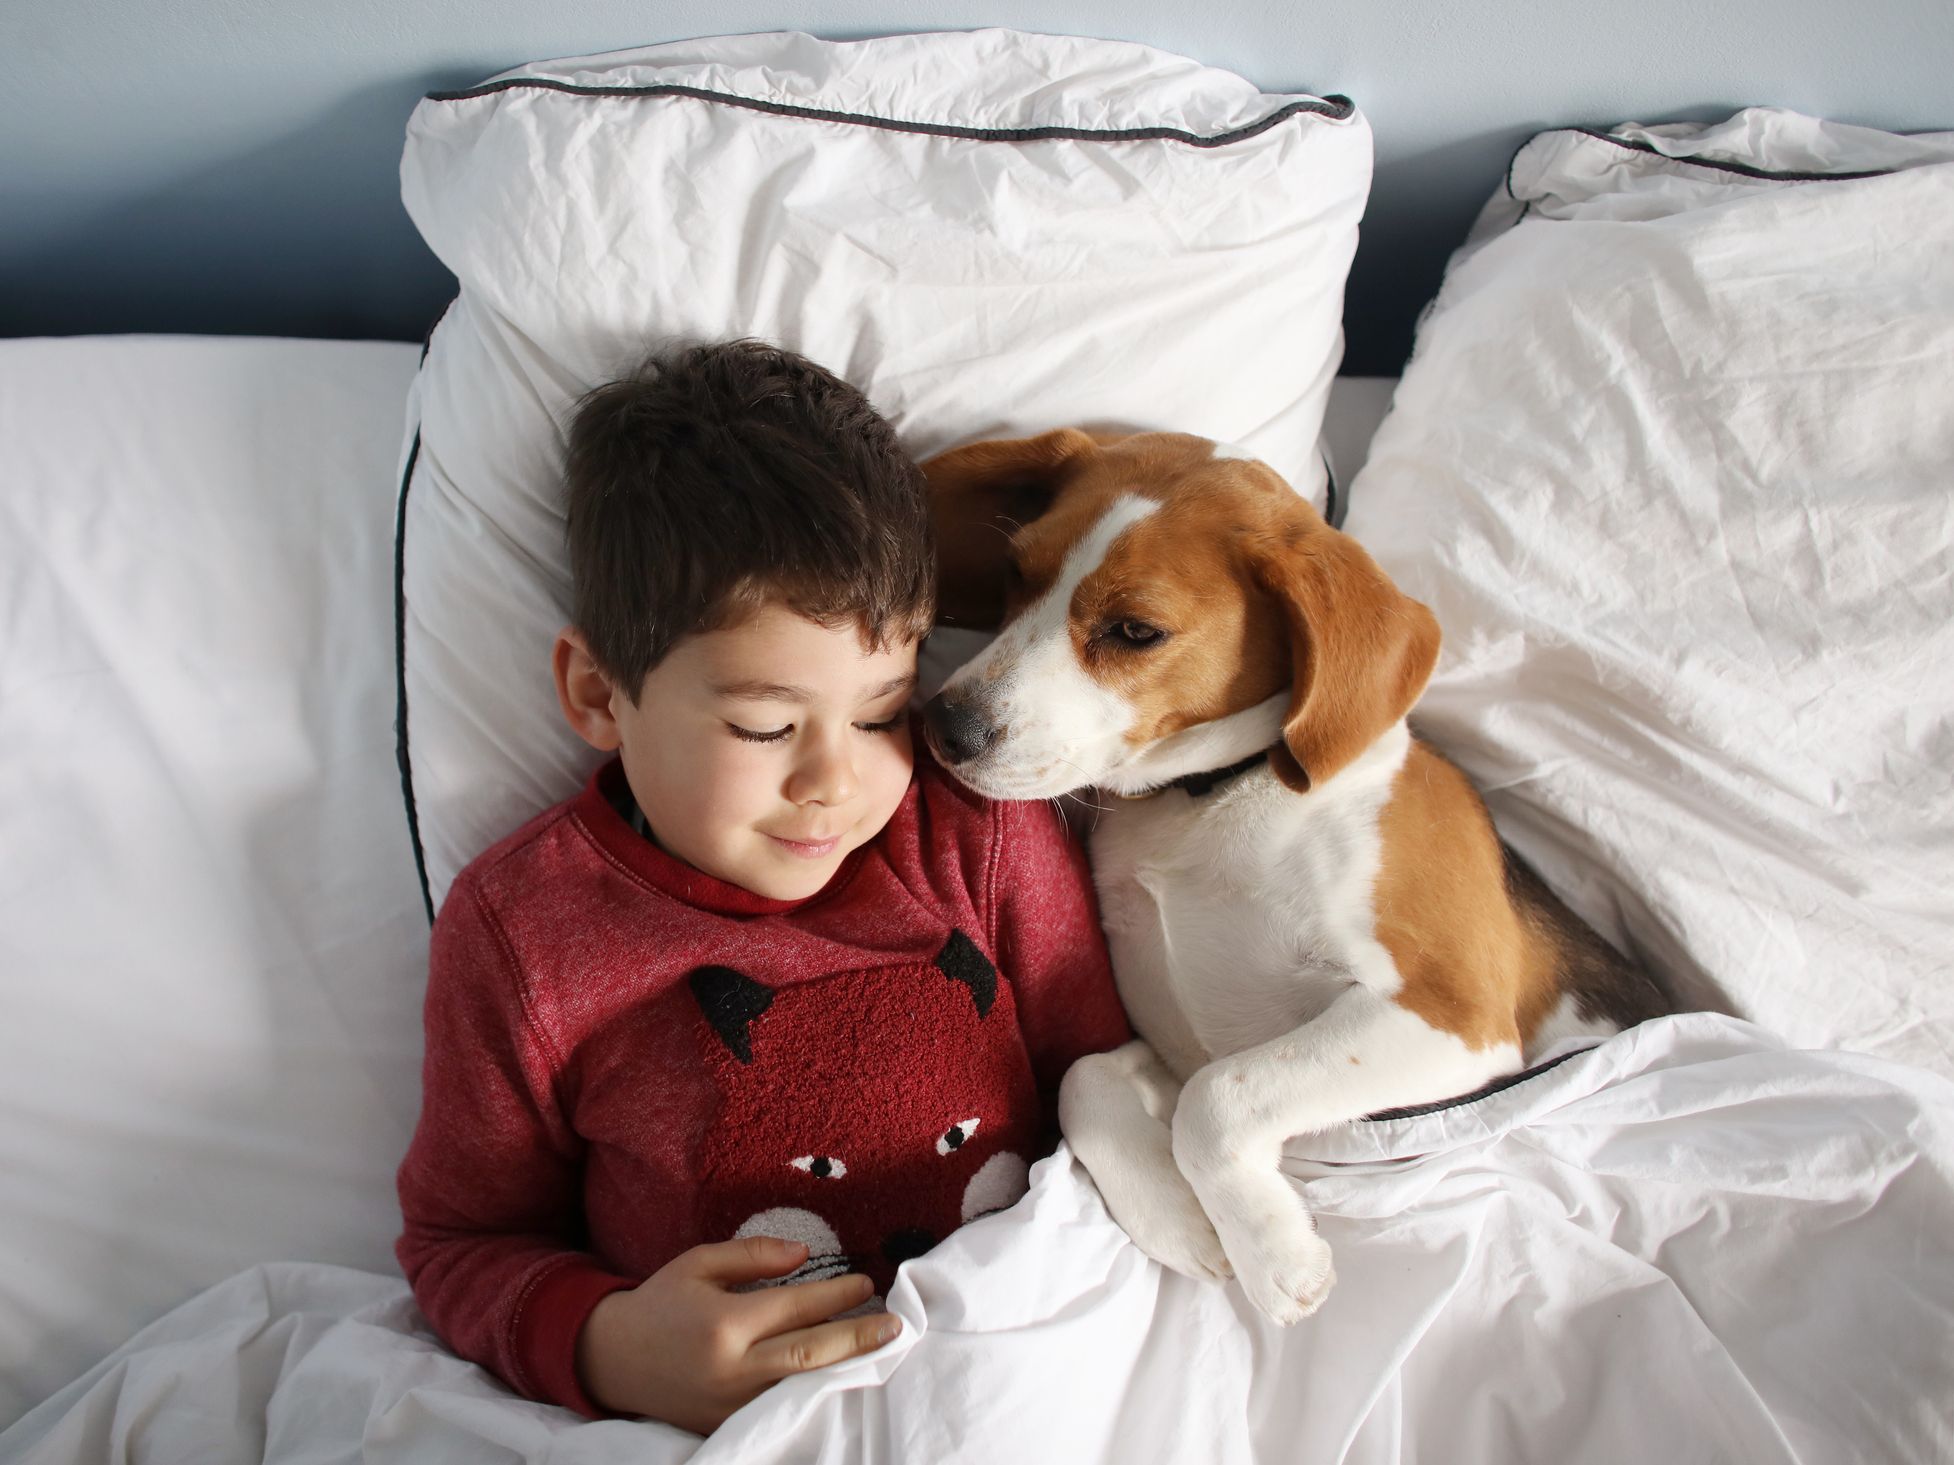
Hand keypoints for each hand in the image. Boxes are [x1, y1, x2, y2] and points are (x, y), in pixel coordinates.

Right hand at [574, 1236, 900, 1432]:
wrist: (611, 1359)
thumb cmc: (660, 1303)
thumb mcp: (699, 1263)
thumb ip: (753, 1255)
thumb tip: (806, 1254)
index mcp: (725, 1323)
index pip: (797, 1307)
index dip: (837, 1294)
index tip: (867, 1283)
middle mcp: (732, 1369)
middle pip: (810, 1354)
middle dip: (858, 1338)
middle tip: (895, 1325)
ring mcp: (731, 1405)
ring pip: (802, 1387)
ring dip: (844, 1368)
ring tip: (879, 1350)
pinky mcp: (728, 1424)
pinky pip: (781, 1408)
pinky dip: (814, 1391)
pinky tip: (839, 1377)